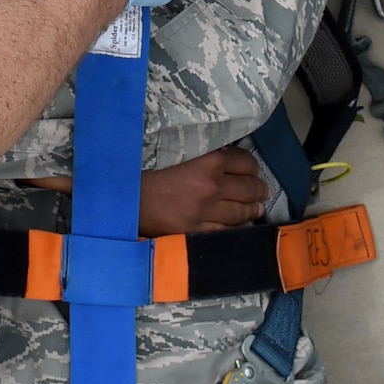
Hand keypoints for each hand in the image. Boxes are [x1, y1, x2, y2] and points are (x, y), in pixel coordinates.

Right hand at [138, 148, 267, 235]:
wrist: (123, 198)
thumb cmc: (145, 170)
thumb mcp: (176, 151)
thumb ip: (201, 152)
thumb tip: (224, 154)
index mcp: (207, 162)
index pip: (244, 162)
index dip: (251, 165)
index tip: (251, 168)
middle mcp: (212, 187)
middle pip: (249, 188)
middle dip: (258, 188)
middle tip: (261, 189)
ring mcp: (206, 213)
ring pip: (242, 212)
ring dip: (252, 209)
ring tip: (257, 207)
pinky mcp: (197, 232)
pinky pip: (226, 232)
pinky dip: (236, 228)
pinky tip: (239, 225)